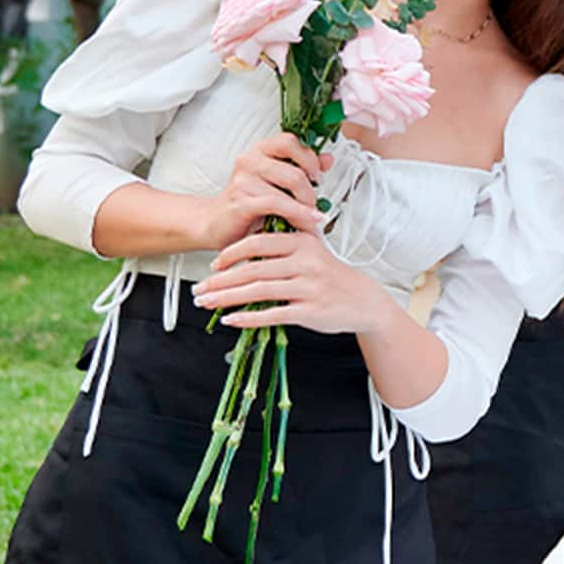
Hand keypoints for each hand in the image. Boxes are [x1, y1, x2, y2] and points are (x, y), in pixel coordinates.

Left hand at [193, 227, 390, 335]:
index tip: (214, 264)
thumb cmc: (333, 277)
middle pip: (253, 269)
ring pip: (258, 291)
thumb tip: (244, 250)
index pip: (259, 243)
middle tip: (199, 288)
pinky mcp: (309, 311)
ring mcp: (308, 288)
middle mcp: (306, 263)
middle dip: (220, 280)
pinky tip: (230, 320)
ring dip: (227, 298)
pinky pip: (272, 315)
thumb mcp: (314, 251)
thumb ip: (284, 246)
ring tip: (207, 303)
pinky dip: (248, 318)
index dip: (232, 253)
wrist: (365, 301)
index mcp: (303, 243)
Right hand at [198, 134, 330, 248]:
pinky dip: (297, 214)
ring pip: (288, 187)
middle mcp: (249, 160)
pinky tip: (306, 221)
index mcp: (260, 151)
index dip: (309, 158)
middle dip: (310, 190)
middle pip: (294, 169)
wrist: (217, 224)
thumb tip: (328, 158)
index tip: (317, 176)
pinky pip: (277, 204)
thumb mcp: (278, 183)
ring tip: (311, 217)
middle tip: (314, 204)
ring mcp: (243, 180)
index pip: (290, 141)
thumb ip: (303, 168)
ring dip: (306, 206)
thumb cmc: (249, 202)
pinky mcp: (240, 201)